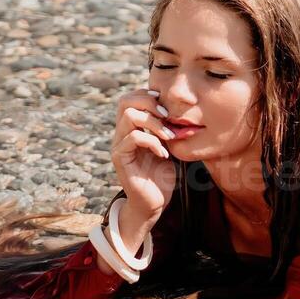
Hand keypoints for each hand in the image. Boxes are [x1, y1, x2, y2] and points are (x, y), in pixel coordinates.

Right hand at [113, 88, 178, 219]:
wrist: (153, 203)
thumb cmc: (162, 176)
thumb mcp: (168, 147)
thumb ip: (167, 129)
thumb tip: (181, 110)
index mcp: (130, 128)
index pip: (130, 98)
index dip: (147, 95)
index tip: (167, 104)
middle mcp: (120, 133)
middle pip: (125, 101)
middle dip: (150, 103)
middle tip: (168, 116)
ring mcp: (118, 145)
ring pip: (129, 116)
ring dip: (154, 123)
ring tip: (169, 136)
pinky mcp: (120, 158)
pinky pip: (134, 138)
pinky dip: (153, 142)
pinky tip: (164, 153)